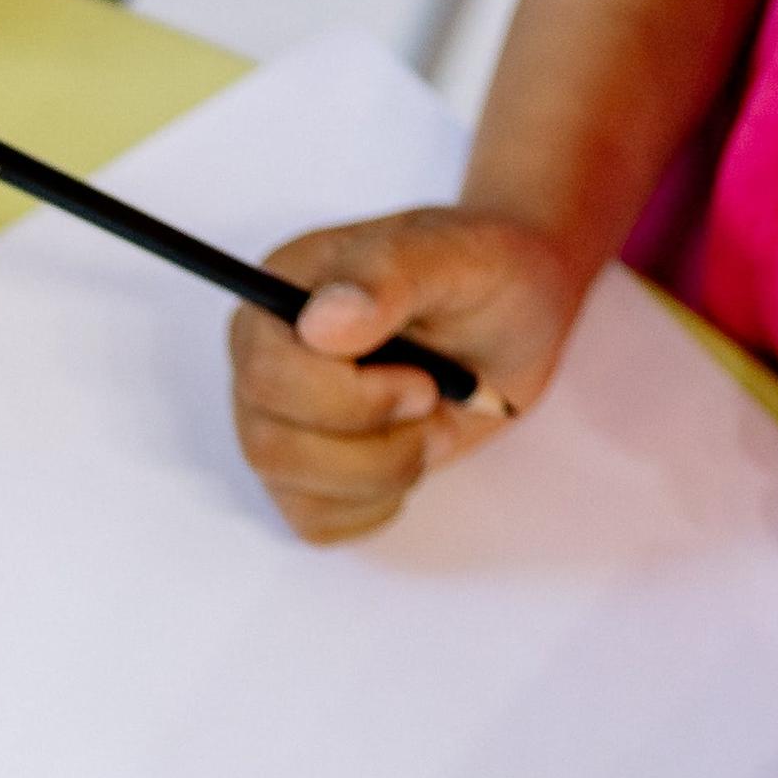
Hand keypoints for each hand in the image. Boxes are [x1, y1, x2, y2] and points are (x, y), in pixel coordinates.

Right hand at [226, 208, 588, 543]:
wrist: (515, 314)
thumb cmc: (484, 275)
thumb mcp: (458, 254)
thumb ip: (388, 275)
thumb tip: (319, 322)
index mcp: (278, 296)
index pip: (264, 374)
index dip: (344, 397)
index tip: (423, 382)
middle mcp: (263, 363)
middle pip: (270, 444)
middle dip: (372, 443)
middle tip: (435, 403)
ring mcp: (277, 424)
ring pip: (295, 492)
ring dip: (384, 473)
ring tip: (434, 425)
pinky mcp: (304, 476)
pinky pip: (318, 522)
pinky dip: (379, 502)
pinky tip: (411, 452)